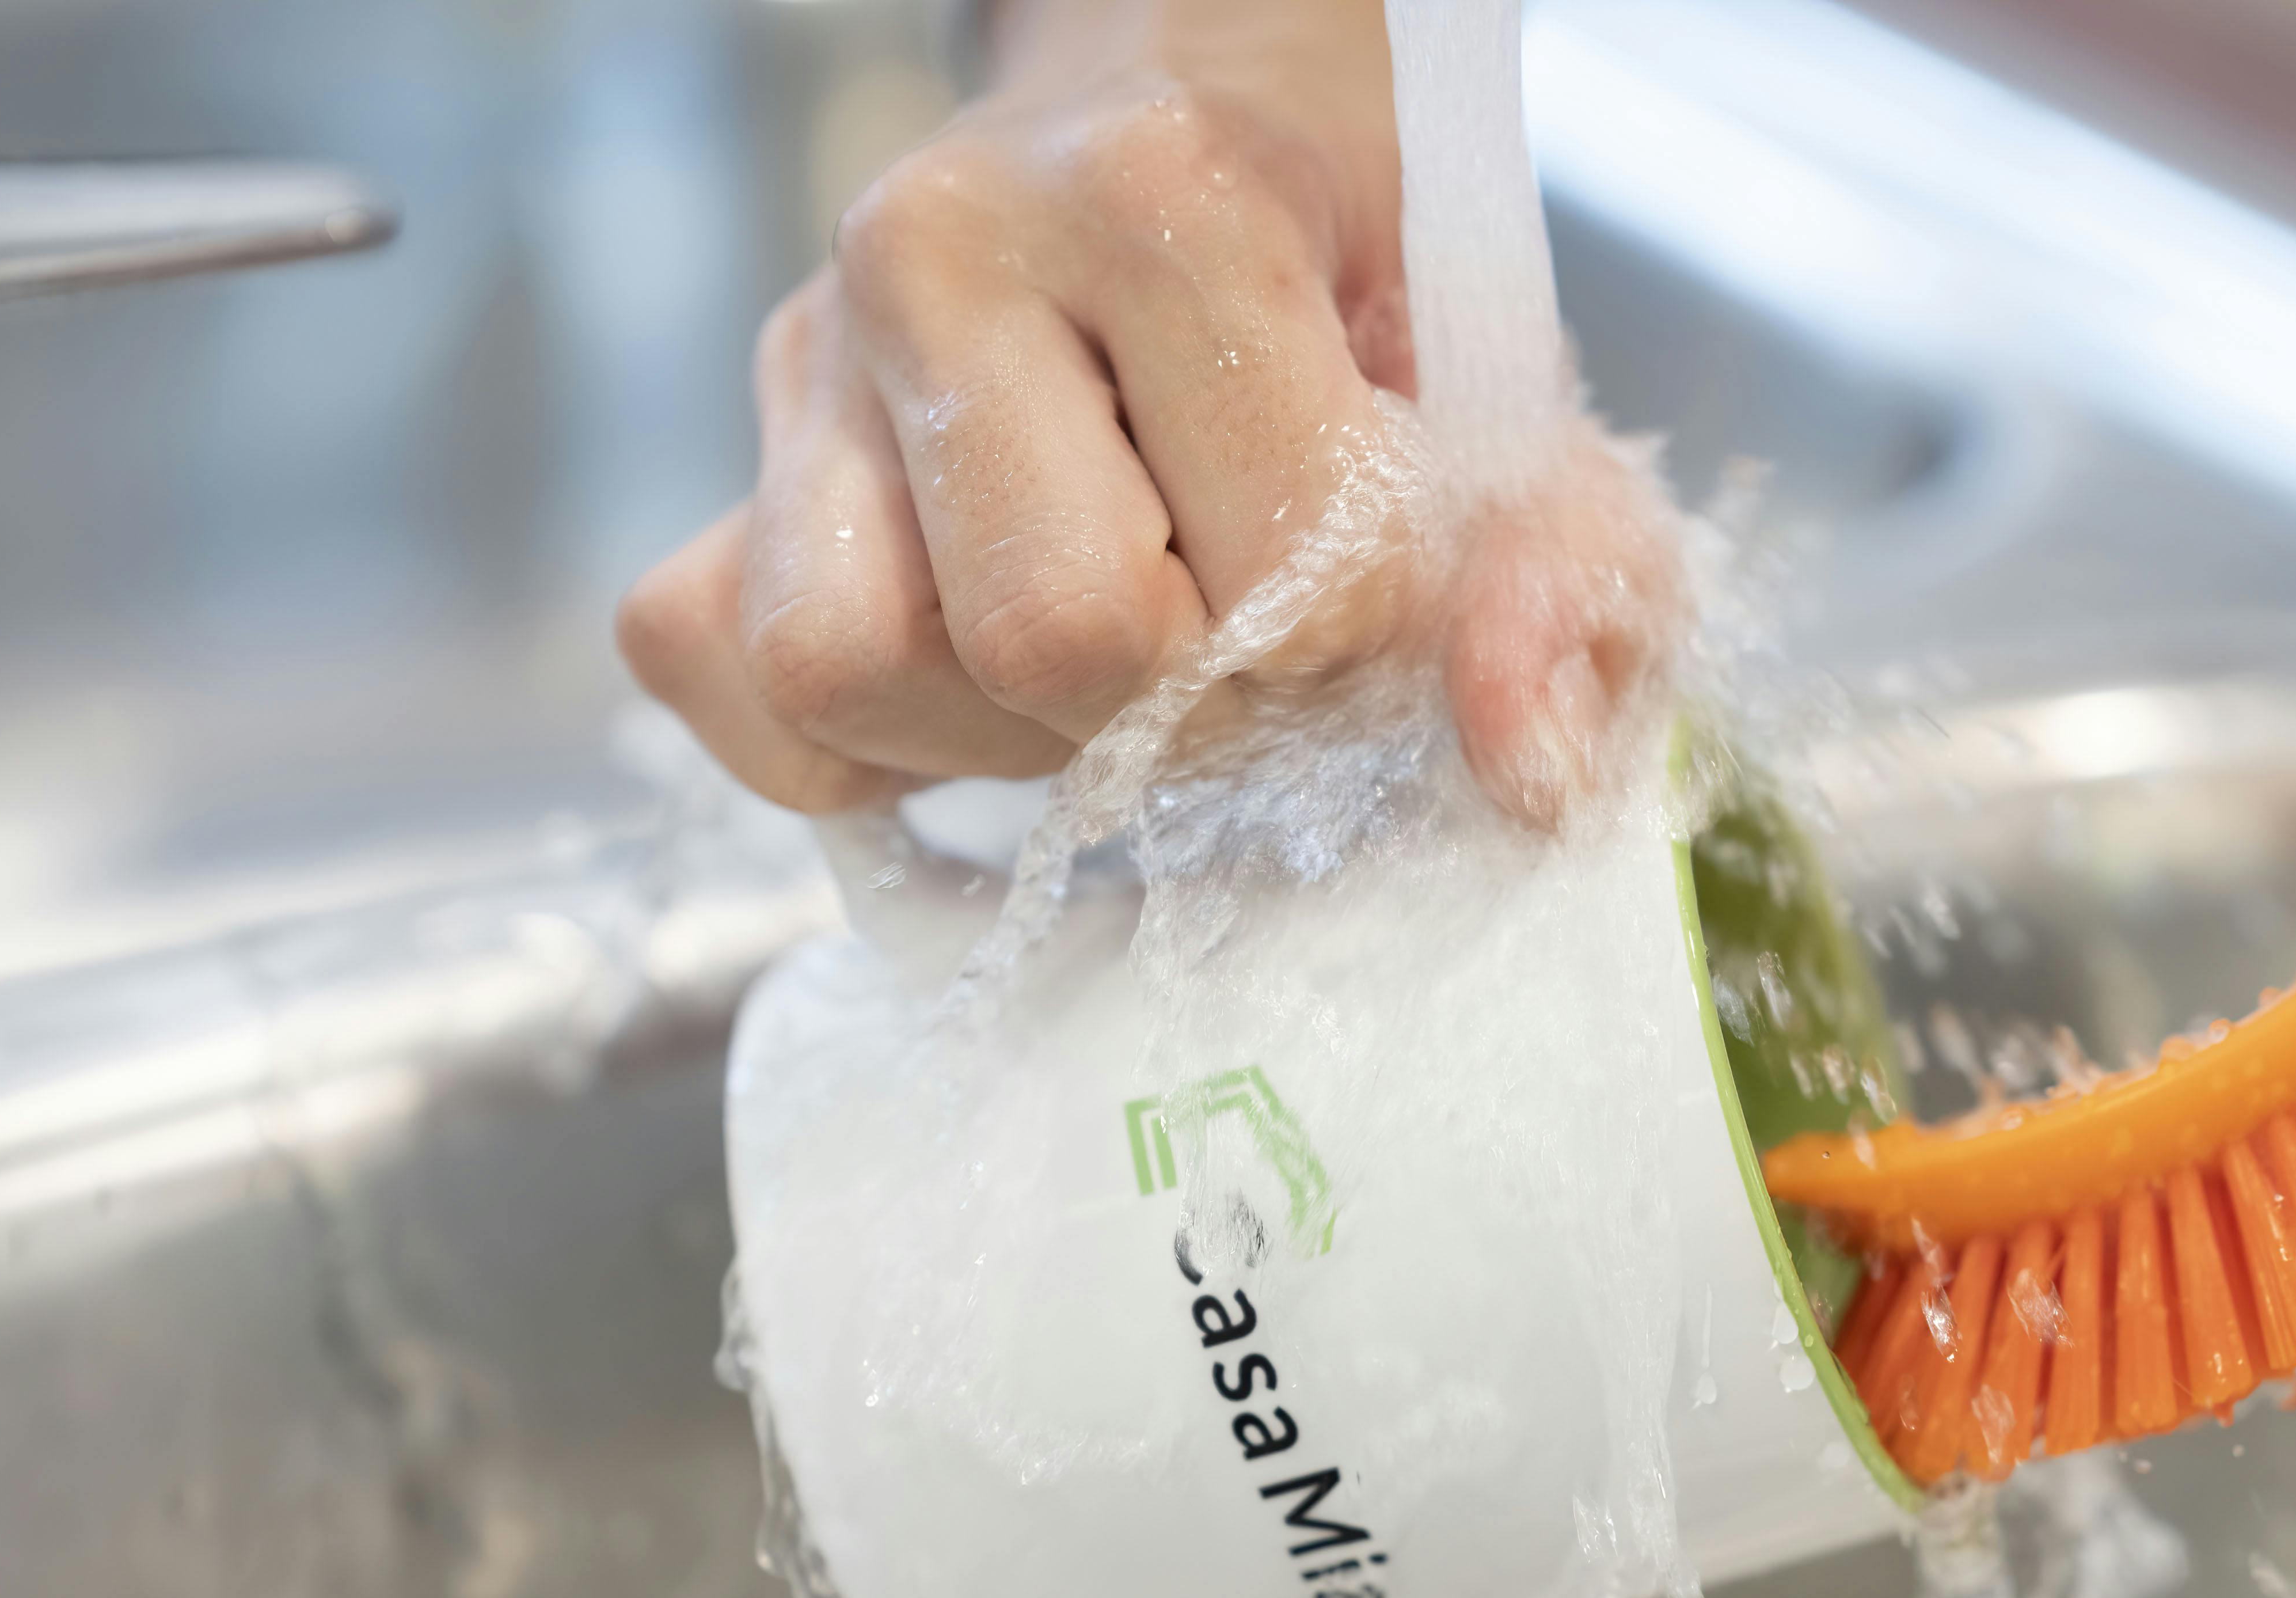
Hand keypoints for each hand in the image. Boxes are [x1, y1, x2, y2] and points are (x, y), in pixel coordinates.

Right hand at [616, 0, 1667, 829]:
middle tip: (1238, 647)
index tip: (1367, 581)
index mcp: (1162, 193)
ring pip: (853, 665)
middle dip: (1184, 706)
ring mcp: (805, 359)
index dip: (1358, 641)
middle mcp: (945, 251)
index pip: (1285, 575)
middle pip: (1055, 634)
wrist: (1186, 127)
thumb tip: (1521, 772)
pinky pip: (732, 677)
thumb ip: (1565, 577)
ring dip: (1005, 733)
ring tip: (1109, 662)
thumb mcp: (1505, 398)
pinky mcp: (730, 469)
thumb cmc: (1347, 275)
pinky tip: (975, 689)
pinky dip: (854, 742)